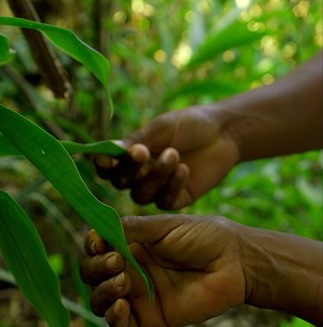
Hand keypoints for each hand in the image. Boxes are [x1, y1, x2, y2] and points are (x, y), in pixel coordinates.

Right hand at [80, 215, 245, 326]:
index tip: (99, 242)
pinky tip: (121, 305)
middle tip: (117, 261)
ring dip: (101, 291)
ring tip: (122, 280)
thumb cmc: (204, 237)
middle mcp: (131, 269)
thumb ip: (132, 228)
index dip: (92, 246)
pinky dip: (112, 317)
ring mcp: (139, 294)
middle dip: (96, 268)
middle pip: (93, 274)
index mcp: (133, 245)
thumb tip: (98, 230)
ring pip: (101, 300)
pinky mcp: (150, 317)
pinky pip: (120, 324)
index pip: (98, 248)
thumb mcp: (165, 226)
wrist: (234, 262)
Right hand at [95, 105, 239, 208]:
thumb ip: (136, 141)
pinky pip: (165, 201)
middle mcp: (140, 174)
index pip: (107, 166)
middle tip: (142, 152)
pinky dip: (172, 186)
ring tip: (174, 154)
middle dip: (129, 170)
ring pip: (141, 195)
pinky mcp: (177, 199)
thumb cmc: (190, 124)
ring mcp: (158, 188)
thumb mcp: (161, 128)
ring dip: (155, 176)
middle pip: (120, 183)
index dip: (102, 164)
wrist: (224, 132)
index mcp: (131, 154)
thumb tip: (109, 150)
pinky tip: (185, 169)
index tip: (106, 158)